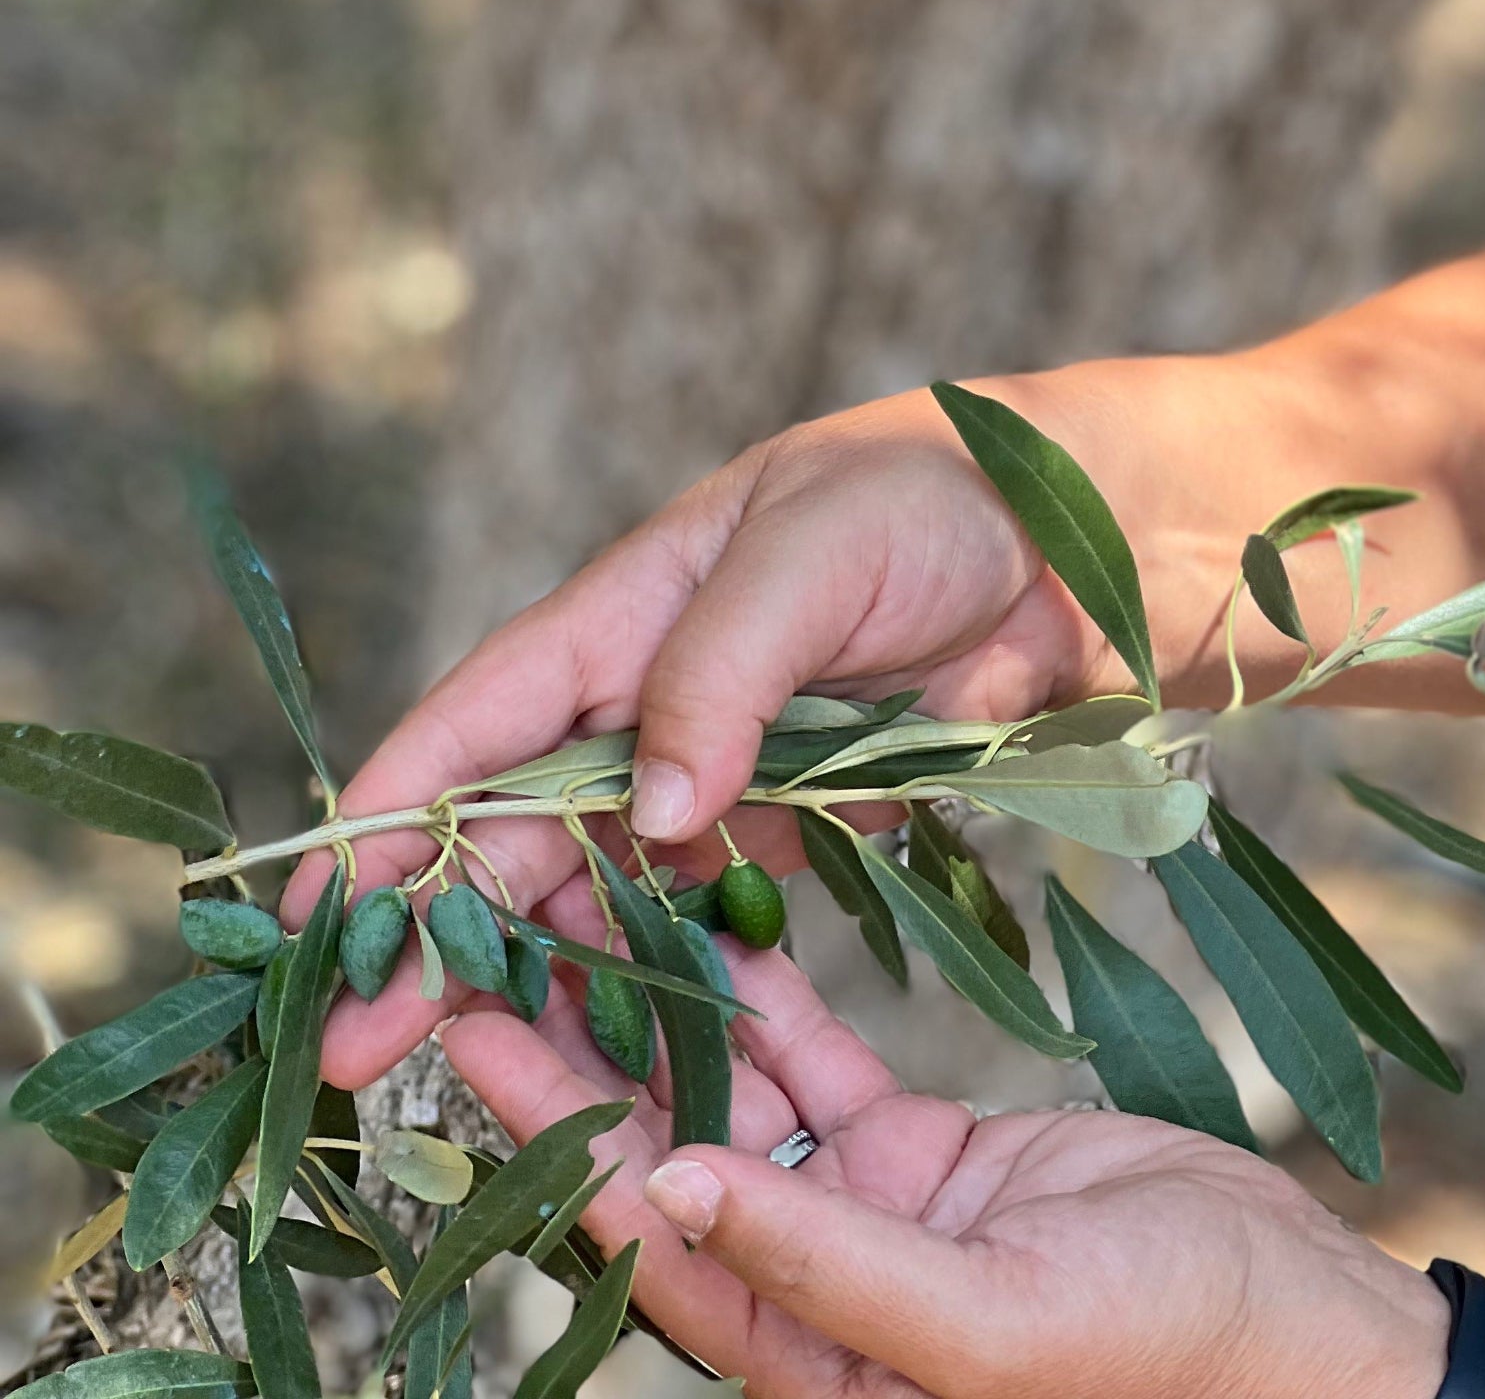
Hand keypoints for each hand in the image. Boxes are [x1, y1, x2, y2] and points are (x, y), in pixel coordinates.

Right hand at [293, 383, 1112, 1086]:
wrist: (1087, 531)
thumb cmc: (941, 496)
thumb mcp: (816, 554)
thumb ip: (721, 673)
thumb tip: (648, 811)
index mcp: (632, 606)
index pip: (482, 719)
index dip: (390, 814)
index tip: (311, 914)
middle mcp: (659, 693)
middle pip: (521, 826)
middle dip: (436, 932)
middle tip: (358, 1052)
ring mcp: (729, 759)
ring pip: (604, 880)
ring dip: (541, 969)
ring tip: (476, 1075)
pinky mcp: (803, 813)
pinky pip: (713, 905)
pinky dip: (667, 968)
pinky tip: (629, 1044)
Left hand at [441, 944, 1452, 1398]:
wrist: (1294, 1323)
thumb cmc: (1162, 1350)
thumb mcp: (993, 1324)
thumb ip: (829, 1270)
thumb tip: (669, 1194)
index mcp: (804, 1365)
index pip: (642, 1236)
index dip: (553, 1135)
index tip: (471, 1033)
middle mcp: (808, 1289)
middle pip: (663, 1155)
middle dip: (580, 1053)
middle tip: (495, 944)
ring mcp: (865, 1215)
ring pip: (732, 1099)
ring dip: (664, 1008)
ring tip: (586, 905)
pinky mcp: (923, 1157)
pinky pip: (821, 1064)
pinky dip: (768, 998)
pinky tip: (716, 920)